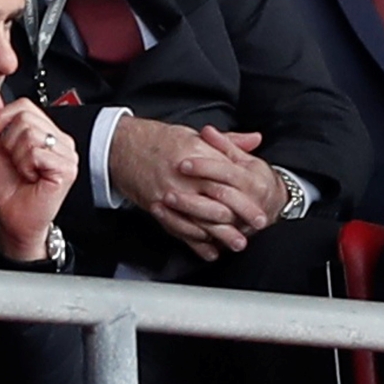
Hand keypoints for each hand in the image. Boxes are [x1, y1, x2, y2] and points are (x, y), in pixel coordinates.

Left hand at [0, 94, 77, 261]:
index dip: (1, 117)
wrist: (12, 219)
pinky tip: (29, 176)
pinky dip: (25, 164)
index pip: (24, 105)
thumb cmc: (5, 189)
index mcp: (44, 132)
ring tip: (22, 169)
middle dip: (7, 138)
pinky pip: (37, 151)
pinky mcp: (67, 168)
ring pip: (31, 132)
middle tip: (10, 158)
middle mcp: (59, 140)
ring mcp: (67, 153)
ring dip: (16, 153)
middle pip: (25, 115)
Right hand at [108, 117, 262, 260]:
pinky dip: (195, 242)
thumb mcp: (193, 134)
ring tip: (237, 243)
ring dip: (221, 235)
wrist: (122, 147)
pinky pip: (179, 229)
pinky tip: (209, 249)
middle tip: (256, 228)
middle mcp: (183, 177)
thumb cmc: (158, 140)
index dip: (247, 197)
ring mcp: (169, 195)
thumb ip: (227, 141)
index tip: (261, 208)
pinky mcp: (157, 207)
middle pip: (218, 203)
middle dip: (239, 218)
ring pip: (200, 221)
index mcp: (196, 155)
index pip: (228, 180)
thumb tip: (255, 140)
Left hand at [169, 125, 287, 225]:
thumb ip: (225, 145)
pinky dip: (186, 232)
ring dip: (185, 213)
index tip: (182, 164)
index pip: (226, 172)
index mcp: (252, 181)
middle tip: (167, 191)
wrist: (274, 206)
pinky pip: (207, 238)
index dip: (204, 167)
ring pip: (211, 221)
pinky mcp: (229, 236)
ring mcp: (239, 223)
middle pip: (219, 198)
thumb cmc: (255, 179)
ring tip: (161, 204)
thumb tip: (207, 130)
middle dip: (191, 196)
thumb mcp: (244, 159)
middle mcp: (249, 203)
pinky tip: (168, 221)